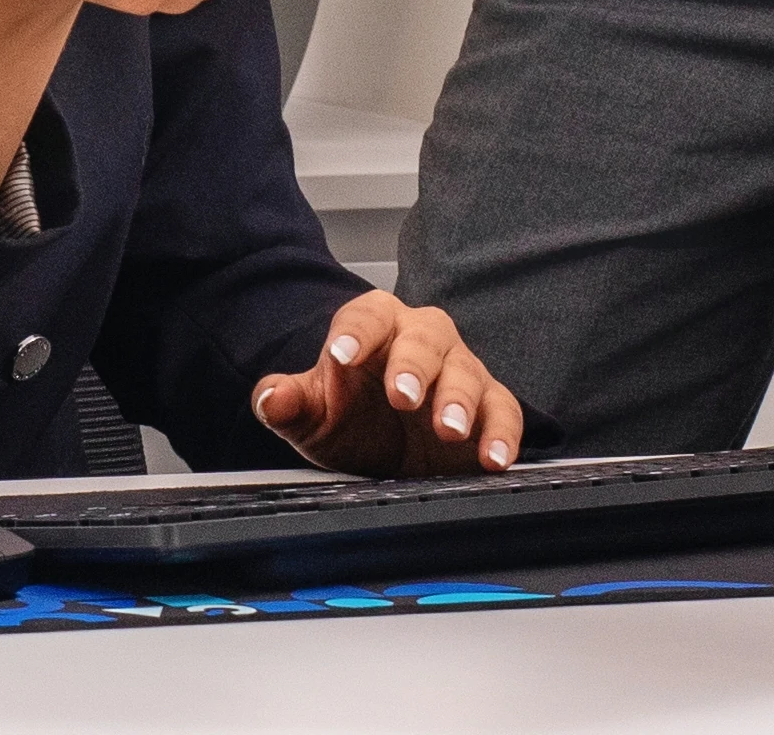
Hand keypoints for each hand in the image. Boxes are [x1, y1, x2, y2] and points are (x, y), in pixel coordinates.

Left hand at [251, 291, 523, 476]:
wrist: (385, 450)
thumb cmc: (351, 418)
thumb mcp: (315, 416)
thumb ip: (290, 403)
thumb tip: (269, 397)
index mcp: (375, 328)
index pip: (366, 315)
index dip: (355, 333)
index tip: (341, 356)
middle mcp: (422, 340)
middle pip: (424, 337)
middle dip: (414, 365)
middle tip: (402, 396)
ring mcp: (460, 370)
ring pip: (466, 370)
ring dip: (459, 398)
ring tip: (449, 429)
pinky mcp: (489, 406)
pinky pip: (503, 410)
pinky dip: (502, 432)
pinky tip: (495, 457)